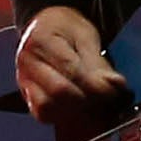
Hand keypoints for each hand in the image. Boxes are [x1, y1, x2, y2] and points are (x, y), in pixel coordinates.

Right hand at [14, 7, 128, 134]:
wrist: (44, 24)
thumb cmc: (65, 27)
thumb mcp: (85, 35)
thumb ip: (98, 62)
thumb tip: (115, 86)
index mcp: (41, 41)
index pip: (71, 70)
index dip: (96, 86)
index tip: (116, 92)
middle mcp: (27, 63)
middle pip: (57, 93)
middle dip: (88, 101)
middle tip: (109, 102)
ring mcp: (24, 81)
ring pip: (47, 109)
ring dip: (75, 112)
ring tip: (96, 107)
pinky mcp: (26, 96)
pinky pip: (43, 114)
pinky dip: (63, 116)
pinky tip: (80, 111)